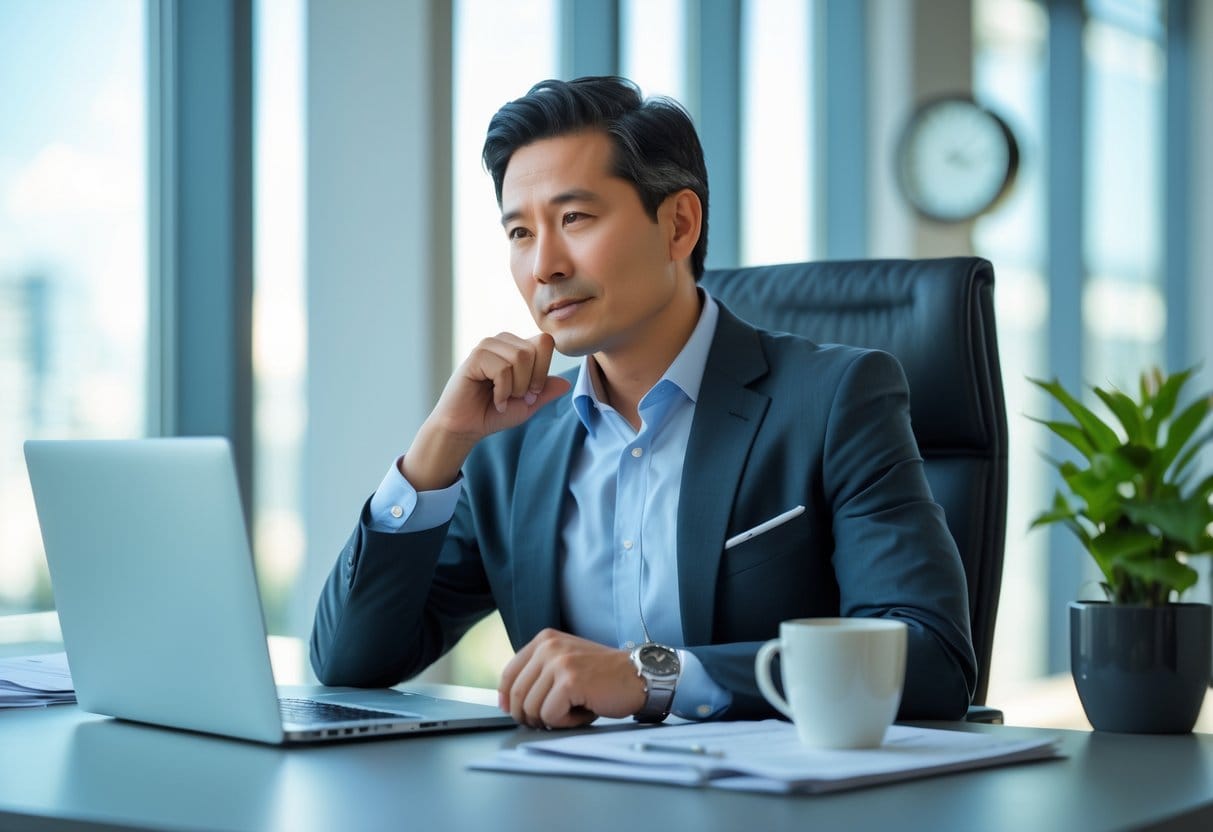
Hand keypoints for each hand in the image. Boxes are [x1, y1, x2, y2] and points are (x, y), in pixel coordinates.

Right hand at [402, 332, 570, 489]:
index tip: (531, 392)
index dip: (543, 370)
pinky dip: (502, 391)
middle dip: (530, 381)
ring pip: (521, 357)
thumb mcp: (528, 404)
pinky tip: (494, 399)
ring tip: (502, 398)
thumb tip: (567, 383)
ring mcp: (488, 346)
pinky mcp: (475, 356)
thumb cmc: (494, 414)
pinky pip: (502, 368)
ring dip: (515, 387)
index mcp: (518, 348)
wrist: (467, 427)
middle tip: (515, 397)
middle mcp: (504, 342)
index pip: (546, 342)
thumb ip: (545, 391)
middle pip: (535, 350)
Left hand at [498, 629, 646, 729]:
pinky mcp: (569, 681)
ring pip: (532, 708)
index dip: (506, 697)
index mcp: (545, 640)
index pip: (509, 672)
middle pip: (517, 694)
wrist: (638, 676)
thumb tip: (510, 701)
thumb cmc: (604, 677)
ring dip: (552, 719)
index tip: (509, 710)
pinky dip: (566, 722)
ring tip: (575, 710)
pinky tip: (584, 712)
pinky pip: (551, 715)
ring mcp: (558, 663)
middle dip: (529, 715)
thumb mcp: (566, 664)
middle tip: (553, 719)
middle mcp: (548, 647)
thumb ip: (540, 675)